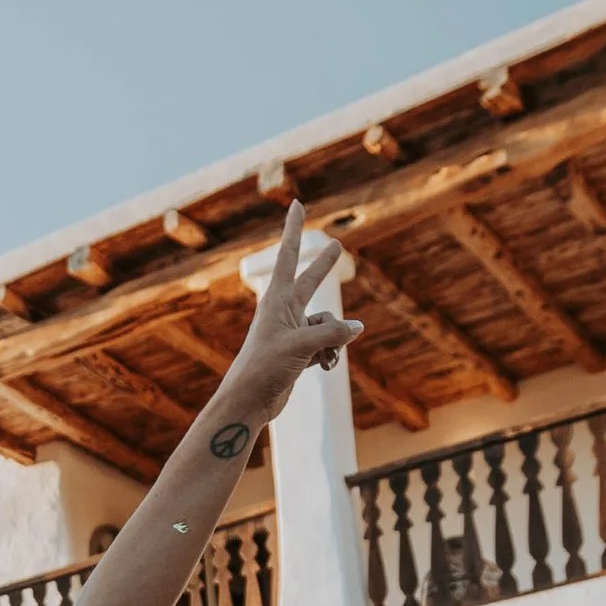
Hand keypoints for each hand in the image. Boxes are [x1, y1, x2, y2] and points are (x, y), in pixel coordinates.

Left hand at [204, 204, 362, 457]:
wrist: (248, 401)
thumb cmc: (266, 368)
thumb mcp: (303, 345)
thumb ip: (334, 332)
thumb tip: (357, 328)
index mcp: (277, 300)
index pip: (289, 256)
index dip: (294, 229)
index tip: (296, 204)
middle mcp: (284, 311)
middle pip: (311, 282)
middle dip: (324, 267)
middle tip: (335, 245)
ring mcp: (292, 331)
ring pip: (327, 323)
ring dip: (333, 340)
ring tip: (323, 357)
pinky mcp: (298, 352)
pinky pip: (326, 344)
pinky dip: (330, 355)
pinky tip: (325, 368)